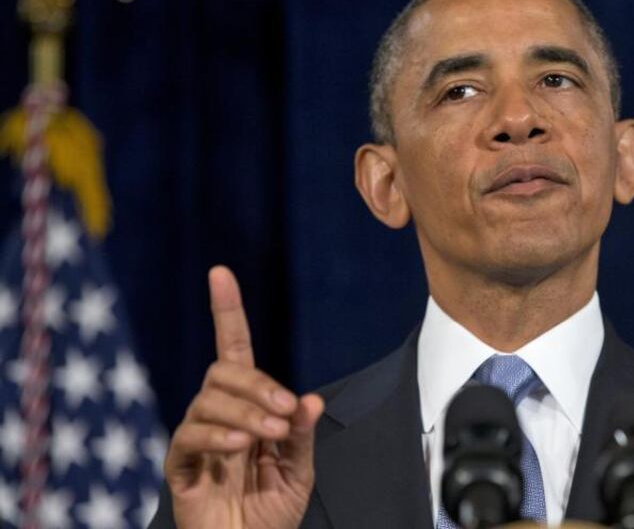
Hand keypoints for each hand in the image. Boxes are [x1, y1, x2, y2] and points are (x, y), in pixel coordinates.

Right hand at [164, 266, 324, 528]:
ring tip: (269, 436)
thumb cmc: (271, 513)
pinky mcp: (180, 465)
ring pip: (210, 398)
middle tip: (285, 412)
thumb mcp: (298, 470)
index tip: (221, 274)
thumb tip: (308, 399)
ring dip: (246, 411)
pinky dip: (217, 434)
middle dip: (258, 384)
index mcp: (248, 409)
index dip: (227, 312)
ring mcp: (197, 439)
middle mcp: (219, 415)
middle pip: (225, 370)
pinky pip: (189, 434)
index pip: (234, 350)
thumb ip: (300, 434)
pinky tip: (240, 445)